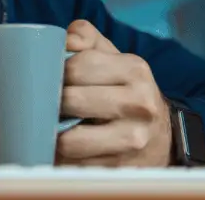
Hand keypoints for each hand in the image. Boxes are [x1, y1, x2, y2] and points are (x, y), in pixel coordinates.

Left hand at [58, 20, 172, 166]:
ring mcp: (132, 140)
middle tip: (44, 100)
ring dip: (51, 132)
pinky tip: (60, 146)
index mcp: (134, 70)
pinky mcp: (120, 167)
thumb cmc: (125, 90)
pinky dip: (60, 157)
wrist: (161, 136)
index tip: (50, 76)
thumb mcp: (113, 57)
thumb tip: (65, 39)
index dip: (54, 71)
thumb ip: (86, 37)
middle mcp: (139, 105)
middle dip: (50, 101)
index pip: (76, 66)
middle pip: (70, 100)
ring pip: (68, 139)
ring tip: (49, 123)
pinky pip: (74, 164)